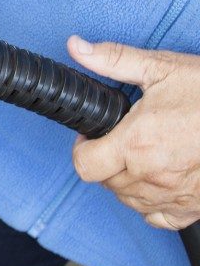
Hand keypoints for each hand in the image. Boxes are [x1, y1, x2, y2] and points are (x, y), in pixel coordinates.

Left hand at [69, 35, 199, 229]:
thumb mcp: (163, 67)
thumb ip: (113, 60)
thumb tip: (77, 47)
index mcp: (136, 143)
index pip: (84, 164)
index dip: (82, 147)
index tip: (92, 135)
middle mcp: (152, 175)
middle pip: (106, 182)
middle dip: (106, 160)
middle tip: (121, 140)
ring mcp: (175, 195)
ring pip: (130, 200)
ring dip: (127, 182)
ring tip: (142, 156)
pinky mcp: (194, 207)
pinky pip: (160, 218)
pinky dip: (153, 204)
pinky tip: (160, 181)